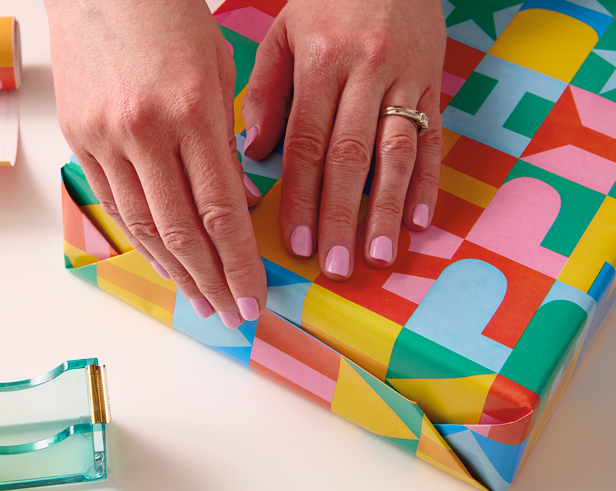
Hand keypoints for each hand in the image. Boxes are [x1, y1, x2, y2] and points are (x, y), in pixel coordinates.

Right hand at [45, 0, 266, 327]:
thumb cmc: (171, 18)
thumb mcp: (216, 72)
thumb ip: (227, 143)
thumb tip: (236, 206)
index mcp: (191, 110)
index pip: (220, 211)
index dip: (239, 264)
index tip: (254, 300)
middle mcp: (144, 132)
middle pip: (181, 231)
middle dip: (211, 281)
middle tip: (231, 314)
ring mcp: (103, 138)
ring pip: (143, 227)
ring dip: (176, 272)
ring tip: (200, 301)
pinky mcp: (77, 139)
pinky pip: (111, 204)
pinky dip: (140, 240)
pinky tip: (163, 264)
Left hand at [242, 0, 445, 278]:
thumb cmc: (328, 3)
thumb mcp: (285, 33)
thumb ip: (268, 91)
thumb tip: (255, 154)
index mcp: (322, 62)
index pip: (307, 143)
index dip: (301, 197)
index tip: (295, 242)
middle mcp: (366, 73)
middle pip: (351, 157)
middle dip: (341, 217)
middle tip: (335, 266)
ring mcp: (406, 79)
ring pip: (396, 154)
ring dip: (386, 210)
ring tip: (378, 256)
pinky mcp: (435, 84)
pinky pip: (434, 138)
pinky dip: (428, 182)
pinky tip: (419, 221)